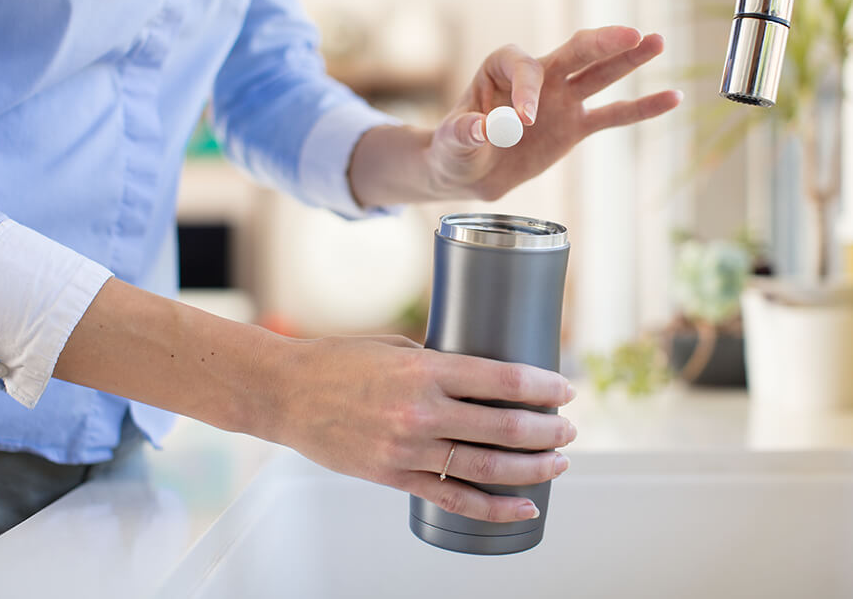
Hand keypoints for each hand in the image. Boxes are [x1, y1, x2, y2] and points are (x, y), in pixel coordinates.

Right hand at [261, 334, 576, 521]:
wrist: (285, 392)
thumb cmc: (336, 361)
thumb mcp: (395, 345)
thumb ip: (438, 361)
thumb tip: (480, 374)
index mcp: (424, 368)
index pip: (502, 380)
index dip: (543, 386)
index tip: (565, 389)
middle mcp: (420, 410)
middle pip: (504, 426)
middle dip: (547, 429)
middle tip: (568, 428)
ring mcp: (407, 448)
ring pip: (487, 467)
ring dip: (532, 467)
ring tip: (558, 463)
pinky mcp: (393, 476)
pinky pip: (453, 498)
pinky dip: (493, 508)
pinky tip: (523, 506)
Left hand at [427, 26, 680, 200]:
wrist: (470, 171)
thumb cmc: (455, 149)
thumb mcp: (451, 143)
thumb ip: (464, 133)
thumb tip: (480, 128)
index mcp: (501, 68)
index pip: (523, 67)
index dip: (527, 89)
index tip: (524, 120)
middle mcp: (537, 75)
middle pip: (574, 52)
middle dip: (601, 43)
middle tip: (630, 34)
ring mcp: (561, 98)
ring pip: (599, 74)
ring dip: (628, 59)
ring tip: (658, 42)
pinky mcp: (576, 125)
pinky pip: (613, 115)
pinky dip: (641, 108)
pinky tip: (672, 98)